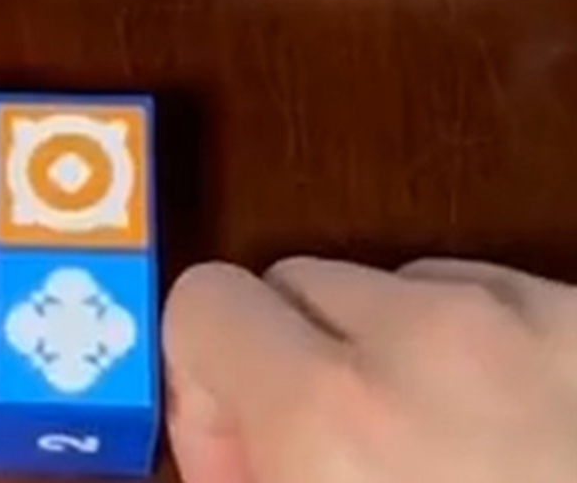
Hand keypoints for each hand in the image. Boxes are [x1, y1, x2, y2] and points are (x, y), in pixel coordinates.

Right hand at [163, 257, 576, 481]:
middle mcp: (431, 336)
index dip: (211, 389)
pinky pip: (514, 304)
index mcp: (337, 414)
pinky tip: (549, 454)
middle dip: (302, 370)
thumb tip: (242, 461)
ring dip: (408, 363)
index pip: (205, 305)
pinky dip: (505, 363)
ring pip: (411, 289)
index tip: (255, 471)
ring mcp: (544, 324)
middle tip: (350, 478)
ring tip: (475, 470)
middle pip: (299, 283)